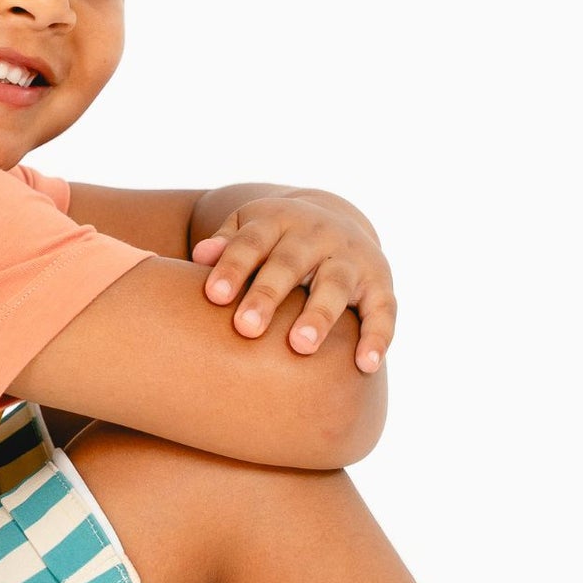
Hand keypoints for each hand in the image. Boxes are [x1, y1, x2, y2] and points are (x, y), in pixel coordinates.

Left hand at [190, 190, 395, 371]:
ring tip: (300, 347)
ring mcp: (351, 257)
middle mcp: (317, 235)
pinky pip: (383, 310)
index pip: (252, 242)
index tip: (213, 296)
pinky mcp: (380, 282)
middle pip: (290, 263)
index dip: (234, 267)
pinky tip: (365, 365)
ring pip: (336, 285)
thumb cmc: (276, 239)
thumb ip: (227, 244)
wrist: (336, 217)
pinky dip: (377, 337)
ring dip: (319, 315)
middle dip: (268, 294)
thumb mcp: (251, 229)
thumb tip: (198, 256)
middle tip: (245, 328)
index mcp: (278, 221)